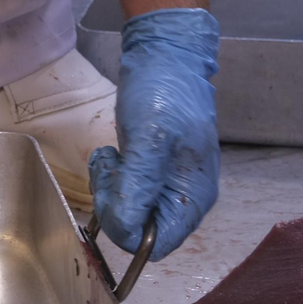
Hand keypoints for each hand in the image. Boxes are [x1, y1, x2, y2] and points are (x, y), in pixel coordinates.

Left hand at [90, 9, 219, 260]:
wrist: (165, 58)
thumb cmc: (163, 94)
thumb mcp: (149, 139)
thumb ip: (138, 187)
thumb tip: (127, 230)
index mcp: (193, 197)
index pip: (158, 245)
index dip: (128, 231)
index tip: (113, 199)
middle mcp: (183, 197)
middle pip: (140, 230)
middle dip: (115, 205)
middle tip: (109, 169)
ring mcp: (168, 184)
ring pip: (128, 211)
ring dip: (110, 188)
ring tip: (112, 156)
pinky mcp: (152, 171)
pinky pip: (126, 191)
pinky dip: (112, 177)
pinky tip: (113, 153)